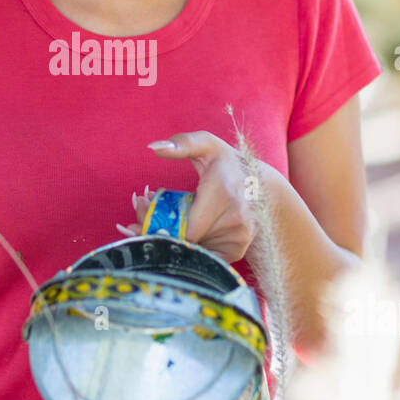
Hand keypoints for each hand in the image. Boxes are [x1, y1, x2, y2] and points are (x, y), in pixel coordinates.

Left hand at [119, 131, 264, 263]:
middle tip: (138, 218)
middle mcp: (235, 220)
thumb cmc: (228, 164)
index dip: (157, 223)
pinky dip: (187, 249)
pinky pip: (202, 256)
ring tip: (162, 221)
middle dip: (158, 229)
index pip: (183, 228)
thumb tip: (154, 147)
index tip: (141, 208)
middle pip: (183, 239)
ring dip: (172, 239)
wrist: (261, 185)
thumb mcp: (207, 145)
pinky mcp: (237, 250)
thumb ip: (182, 143)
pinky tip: (180, 234)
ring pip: (191, 249)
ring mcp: (238, 238)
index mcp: (223, 195)